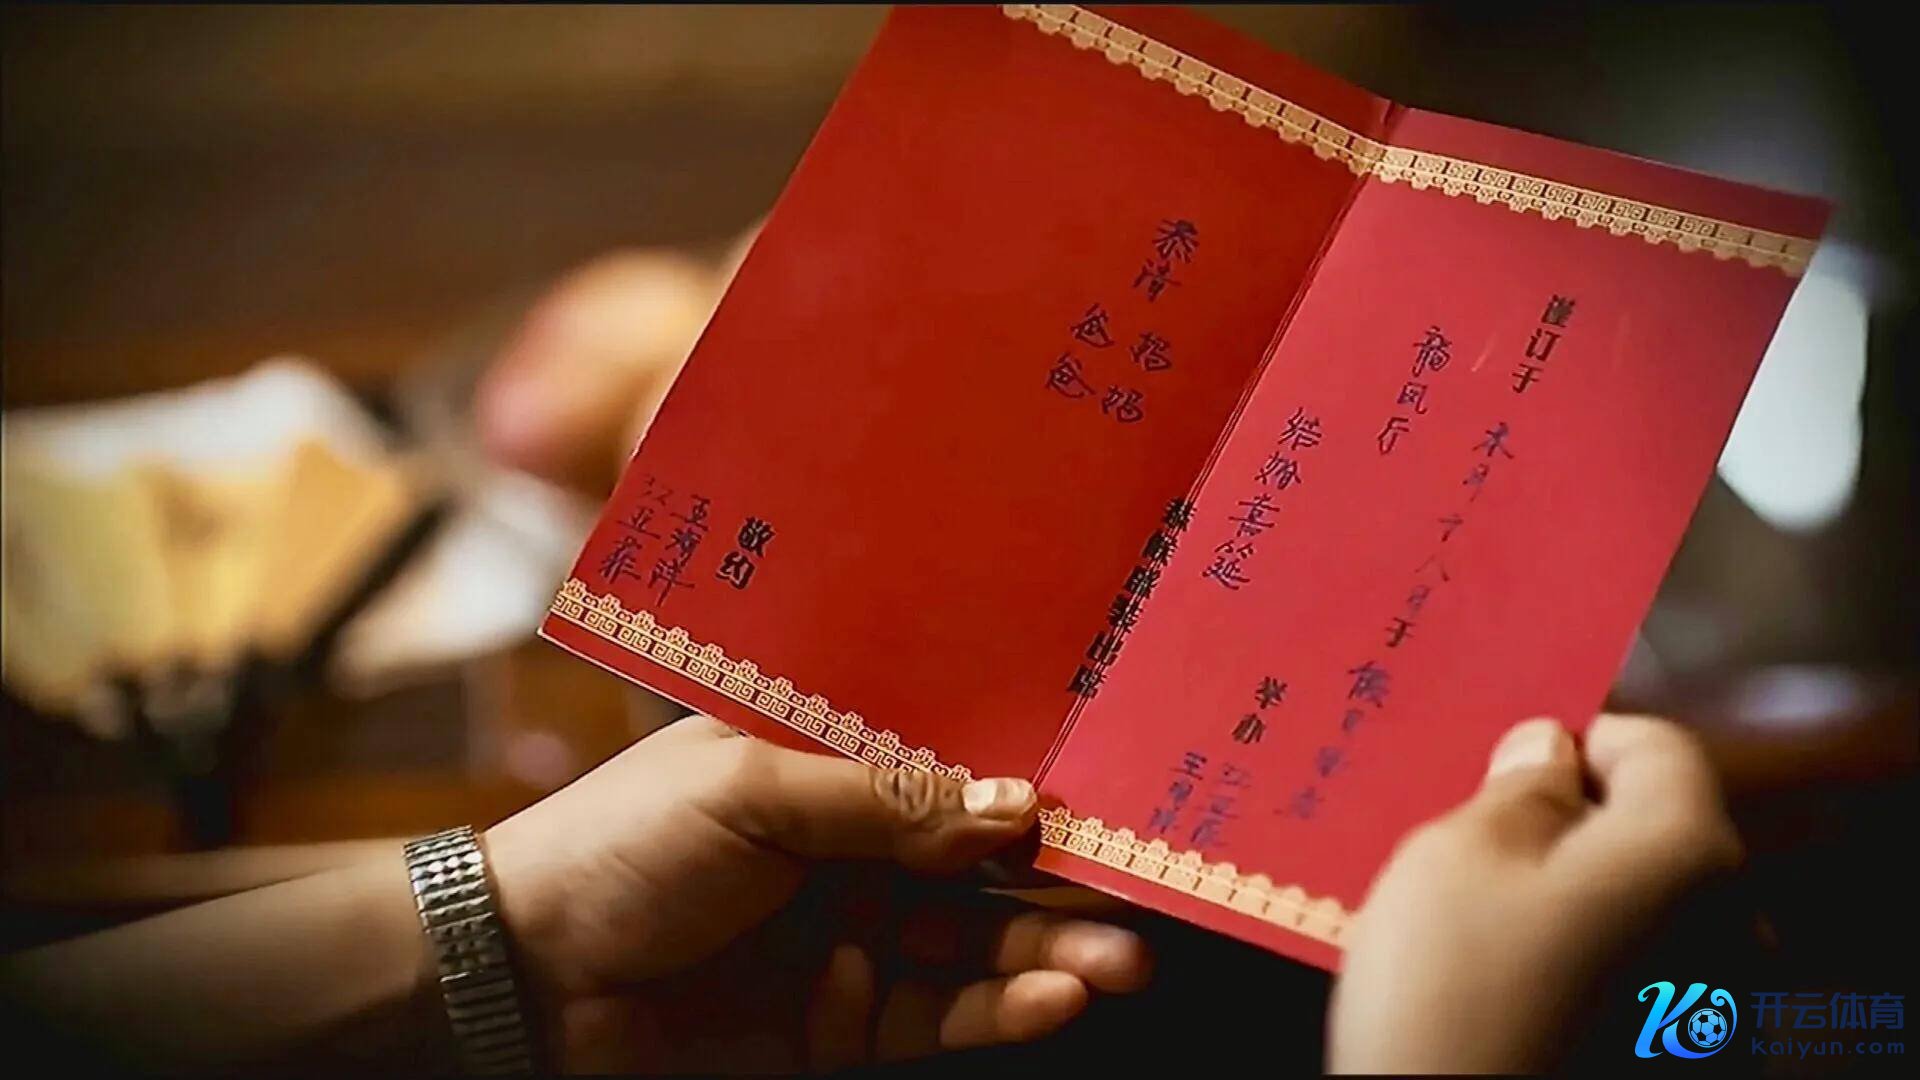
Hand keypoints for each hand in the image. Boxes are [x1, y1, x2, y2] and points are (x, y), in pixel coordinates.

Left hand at [485, 716, 1150, 1071]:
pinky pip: (939, 1013)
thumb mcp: (753, 794)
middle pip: (978, 864)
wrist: (518, 980)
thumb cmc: (619, 848)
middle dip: (1060, 878)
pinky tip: (1055, 999)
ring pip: (973, 943)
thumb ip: (889, 804)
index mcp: (822, 767)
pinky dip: (999, 1009)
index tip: (1116, 791)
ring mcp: (848, 939)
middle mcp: (847, 850)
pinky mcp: (842, 1025)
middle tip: (1143, 889)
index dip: (1027, 782)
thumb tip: (1016, 805)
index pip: (948, 769)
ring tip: (1122, 958)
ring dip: (1049, 950)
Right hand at [1328, 714, 1742, 1073]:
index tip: (1498, 771)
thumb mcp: (1457, 853)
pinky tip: (1507, 1002)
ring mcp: (1717, 1016)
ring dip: (1569, 906)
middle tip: (1467, 855)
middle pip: (1653, 836)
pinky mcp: (1682, 1070)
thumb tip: (1548, 750)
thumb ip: (1518, 787)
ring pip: (1642, 915)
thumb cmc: (1453, 995)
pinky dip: (1581, 975)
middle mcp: (1731, 929)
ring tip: (1475, 939)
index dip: (1573, 740)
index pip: (1653, 746)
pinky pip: (1638, 987)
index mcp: (1688, 853)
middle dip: (1566, 831)